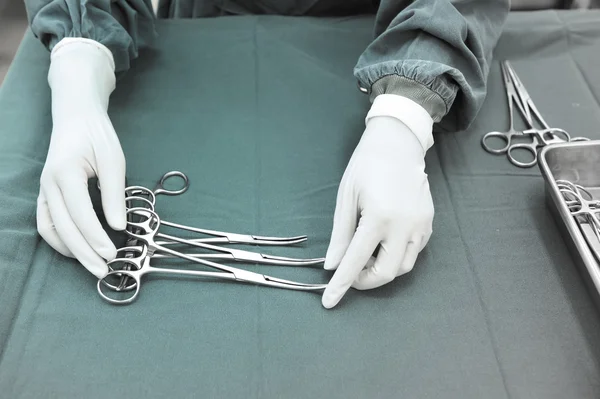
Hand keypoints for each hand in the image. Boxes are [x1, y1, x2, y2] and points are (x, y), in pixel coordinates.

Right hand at [37, 39, 125, 277]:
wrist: (76, 116)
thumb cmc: (97, 135)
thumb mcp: (113, 160)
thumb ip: (114, 193)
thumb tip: (119, 226)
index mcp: (65, 172)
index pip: (80, 214)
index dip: (95, 237)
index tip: (112, 254)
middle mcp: (48, 184)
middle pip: (63, 228)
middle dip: (84, 253)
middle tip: (104, 270)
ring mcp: (44, 190)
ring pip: (50, 229)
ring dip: (70, 251)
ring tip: (93, 266)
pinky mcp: (46, 194)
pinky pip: (47, 223)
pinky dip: (60, 241)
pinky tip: (78, 251)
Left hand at [322, 110, 433, 307]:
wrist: (398, 144)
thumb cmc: (366, 167)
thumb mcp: (346, 198)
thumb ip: (340, 235)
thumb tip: (332, 265)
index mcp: (379, 217)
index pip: (356, 261)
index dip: (341, 284)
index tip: (329, 301)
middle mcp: (404, 225)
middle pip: (386, 273)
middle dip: (365, 281)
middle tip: (350, 272)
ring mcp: (420, 226)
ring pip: (403, 267)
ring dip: (382, 270)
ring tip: (366, 255)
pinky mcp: (429, 224)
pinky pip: (413, 253)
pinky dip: (396, 257)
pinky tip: (383, 243)